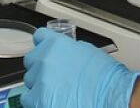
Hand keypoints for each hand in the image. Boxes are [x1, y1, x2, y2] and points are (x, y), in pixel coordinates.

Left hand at [22, 28, 139, 107]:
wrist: (111, 96)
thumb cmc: (105, 78)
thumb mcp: (87, 52)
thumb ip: (67, 51)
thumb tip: (62, 55)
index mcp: (55, 43)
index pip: (39, 37)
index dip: (43, 46)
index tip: (45, 52)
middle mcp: (44, 59)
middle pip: (31, 61)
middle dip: (41, 67)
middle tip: (54, 77)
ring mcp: (40, 80)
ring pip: (30, 81)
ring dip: (39, 85)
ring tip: (56, 92)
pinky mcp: (38, 100)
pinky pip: (28, 99)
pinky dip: (37, 101)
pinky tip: (51, 101)